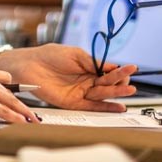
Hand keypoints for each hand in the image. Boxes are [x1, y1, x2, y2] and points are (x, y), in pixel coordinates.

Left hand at [0, 44, 136, 111]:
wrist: (30, 65)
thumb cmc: (50, 56)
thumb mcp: (75, 54)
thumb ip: (93, 62)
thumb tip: (113, 66)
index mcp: (87, 67)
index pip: (108, 71)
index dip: (119, 71)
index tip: (129, 69)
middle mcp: (85, 80)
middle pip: (107, 84)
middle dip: (120, 82)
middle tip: (131, 81)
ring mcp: (80, 92)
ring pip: (102, 95)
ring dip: (116, 94)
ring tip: (130, 91)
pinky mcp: (73, 102)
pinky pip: (92, 107)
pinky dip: (105, 107)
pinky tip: (118, 106)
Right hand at [0, 65, 39, 123]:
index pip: (3, 77)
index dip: (14, 89)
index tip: (23, 96)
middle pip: (9, 91)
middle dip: (22, 103)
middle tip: (32, 113)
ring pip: (9, 100)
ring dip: (22, 112)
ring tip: (32, 120)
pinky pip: (2, 110)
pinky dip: (14, 118)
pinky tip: (21, 123)